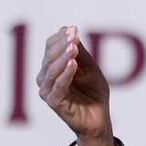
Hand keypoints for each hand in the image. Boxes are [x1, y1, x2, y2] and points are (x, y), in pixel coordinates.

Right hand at [37, 25, 115, 145]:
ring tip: (73, 48)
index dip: (60, 37)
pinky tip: (73, 64)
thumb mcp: (90, 67)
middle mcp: (45, 77)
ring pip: (51, 70)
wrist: (99, 117)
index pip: (51, 47)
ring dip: (62, 57)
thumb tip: (69, 28)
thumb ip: (80, 51)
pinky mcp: (54, 102)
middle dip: (61, 45)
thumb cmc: (93, 92)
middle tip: (73, 36)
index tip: (73, 29)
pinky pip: (58, 86)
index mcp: (52, 66)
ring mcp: (47, 90)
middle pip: (49, 56)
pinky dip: (65, 74)